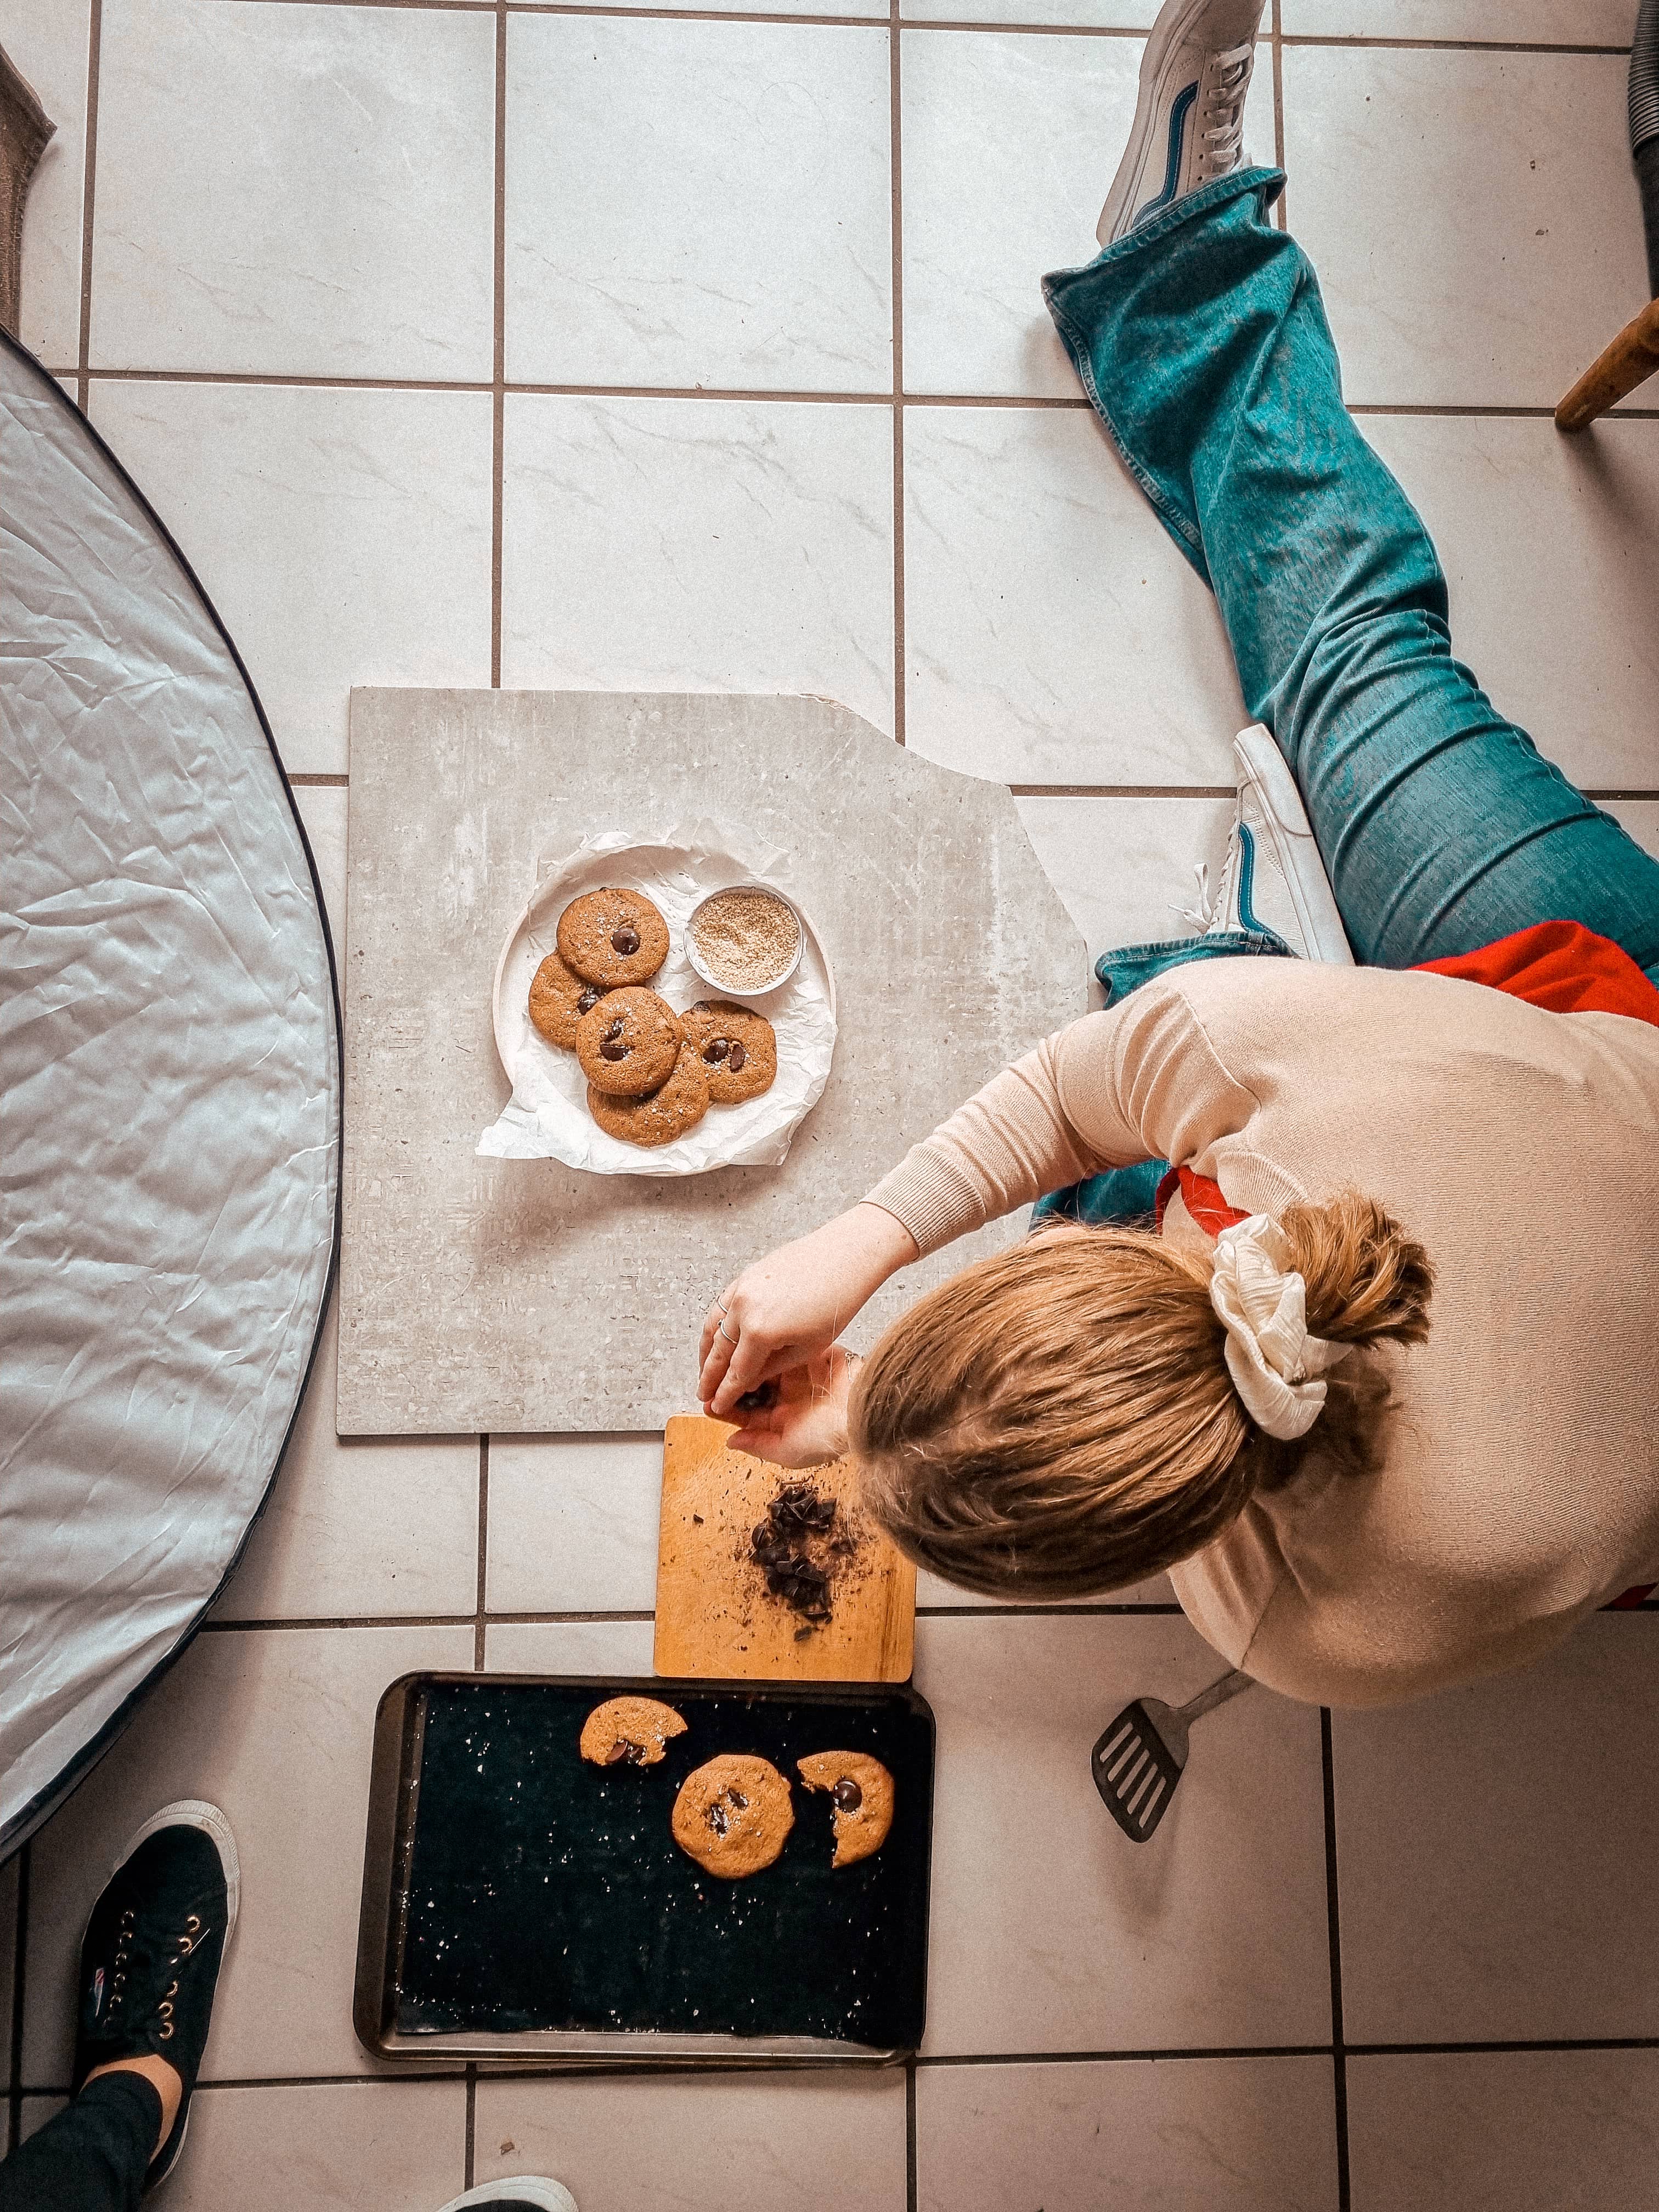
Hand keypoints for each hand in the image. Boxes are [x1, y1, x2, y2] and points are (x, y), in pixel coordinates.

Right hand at [697, 1204, 916, 1418]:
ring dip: (705, 1353)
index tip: (718, 1407)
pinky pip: (720, 1306)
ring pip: (712, 1328)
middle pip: (718, 1353)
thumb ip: (771, 1367)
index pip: (736, 1373)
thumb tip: (748, 1381)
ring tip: (704, 1371)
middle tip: (703, 1395)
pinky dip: (713, 1326)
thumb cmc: (836, 1301)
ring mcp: (741, 1289)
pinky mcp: (744, 1276)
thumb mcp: (808, 1347)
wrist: (845, 1256)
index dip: (726, 1394)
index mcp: (761, 1332)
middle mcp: (743, 1310)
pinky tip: (715, 1338)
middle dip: (708, 1377)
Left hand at [723, 1348, 859, 1467]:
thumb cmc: (830, 1438)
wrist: (861, 1412)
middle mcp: (789, 1398)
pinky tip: (756, 1344)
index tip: (708, 1403)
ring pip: (766, 1365)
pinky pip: (787, 1349)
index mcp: (782, 1421)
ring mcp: (800, 1375)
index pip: (747, 1414)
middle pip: (753, 1386)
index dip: (726, 1408)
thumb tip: (731, 1442)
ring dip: (749, 1362)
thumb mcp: (788, 1451)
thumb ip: (758, 1445)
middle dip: (733, 1383)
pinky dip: (772, 1348)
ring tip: (729, 1360)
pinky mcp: (813, 1356)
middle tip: (712, 1378)